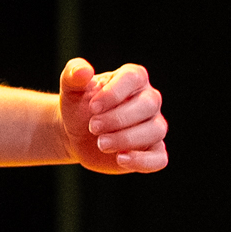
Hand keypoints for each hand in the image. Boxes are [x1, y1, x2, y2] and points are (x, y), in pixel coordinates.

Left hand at [58, 58, 169, 172]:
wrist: (75, 133)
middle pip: (148, 104)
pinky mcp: (152, 151)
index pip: (133, 78)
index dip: (114, 93)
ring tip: (101, 143)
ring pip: (155, 130)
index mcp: (133, 77)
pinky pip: (159, 158)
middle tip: (93, 127)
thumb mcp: (71, 87)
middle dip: (118, 118)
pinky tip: (120, 159)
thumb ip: (73, 74)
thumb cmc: (78, 105)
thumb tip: (83, 71)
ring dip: (126, 139)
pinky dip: (142, 160)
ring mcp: (153, 126)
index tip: (92, 107)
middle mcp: (149, 99)